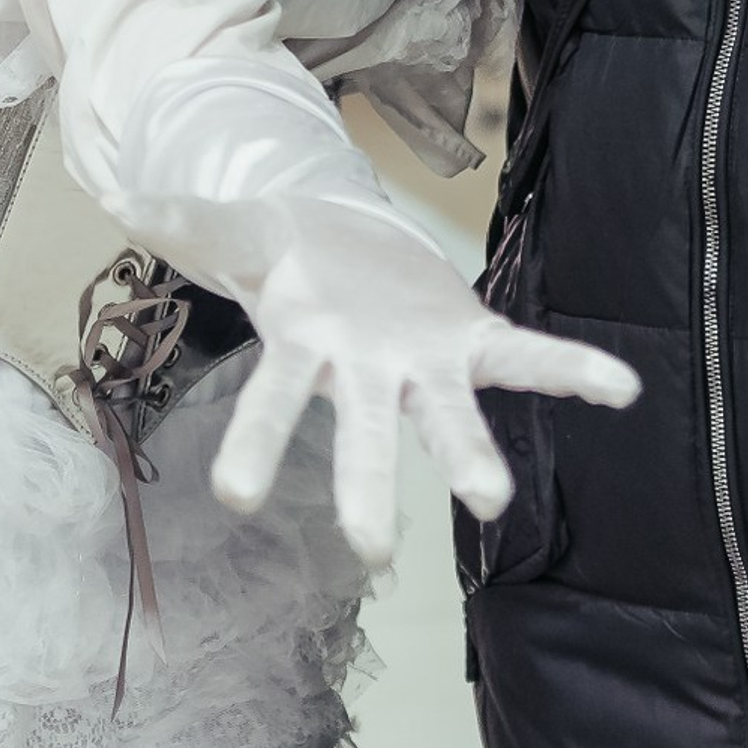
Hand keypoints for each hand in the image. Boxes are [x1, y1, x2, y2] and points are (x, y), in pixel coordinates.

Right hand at [206, 198, 640, 569]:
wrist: (348, 241)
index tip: (238, 496)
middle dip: (362, 488)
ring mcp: (422, 363)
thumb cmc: (292, 253)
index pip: (269, 403)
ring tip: (494, 502)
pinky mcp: (471, 337)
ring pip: (445, 418)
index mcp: (304, 347)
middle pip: (360, 436)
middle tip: (373, 549)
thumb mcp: (244, 229)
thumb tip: (125, 198)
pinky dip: (571, 371)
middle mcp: (365, 373)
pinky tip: (622, 388)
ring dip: (469, 458)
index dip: (255, 446)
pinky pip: (525, 356)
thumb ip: (193, 220)